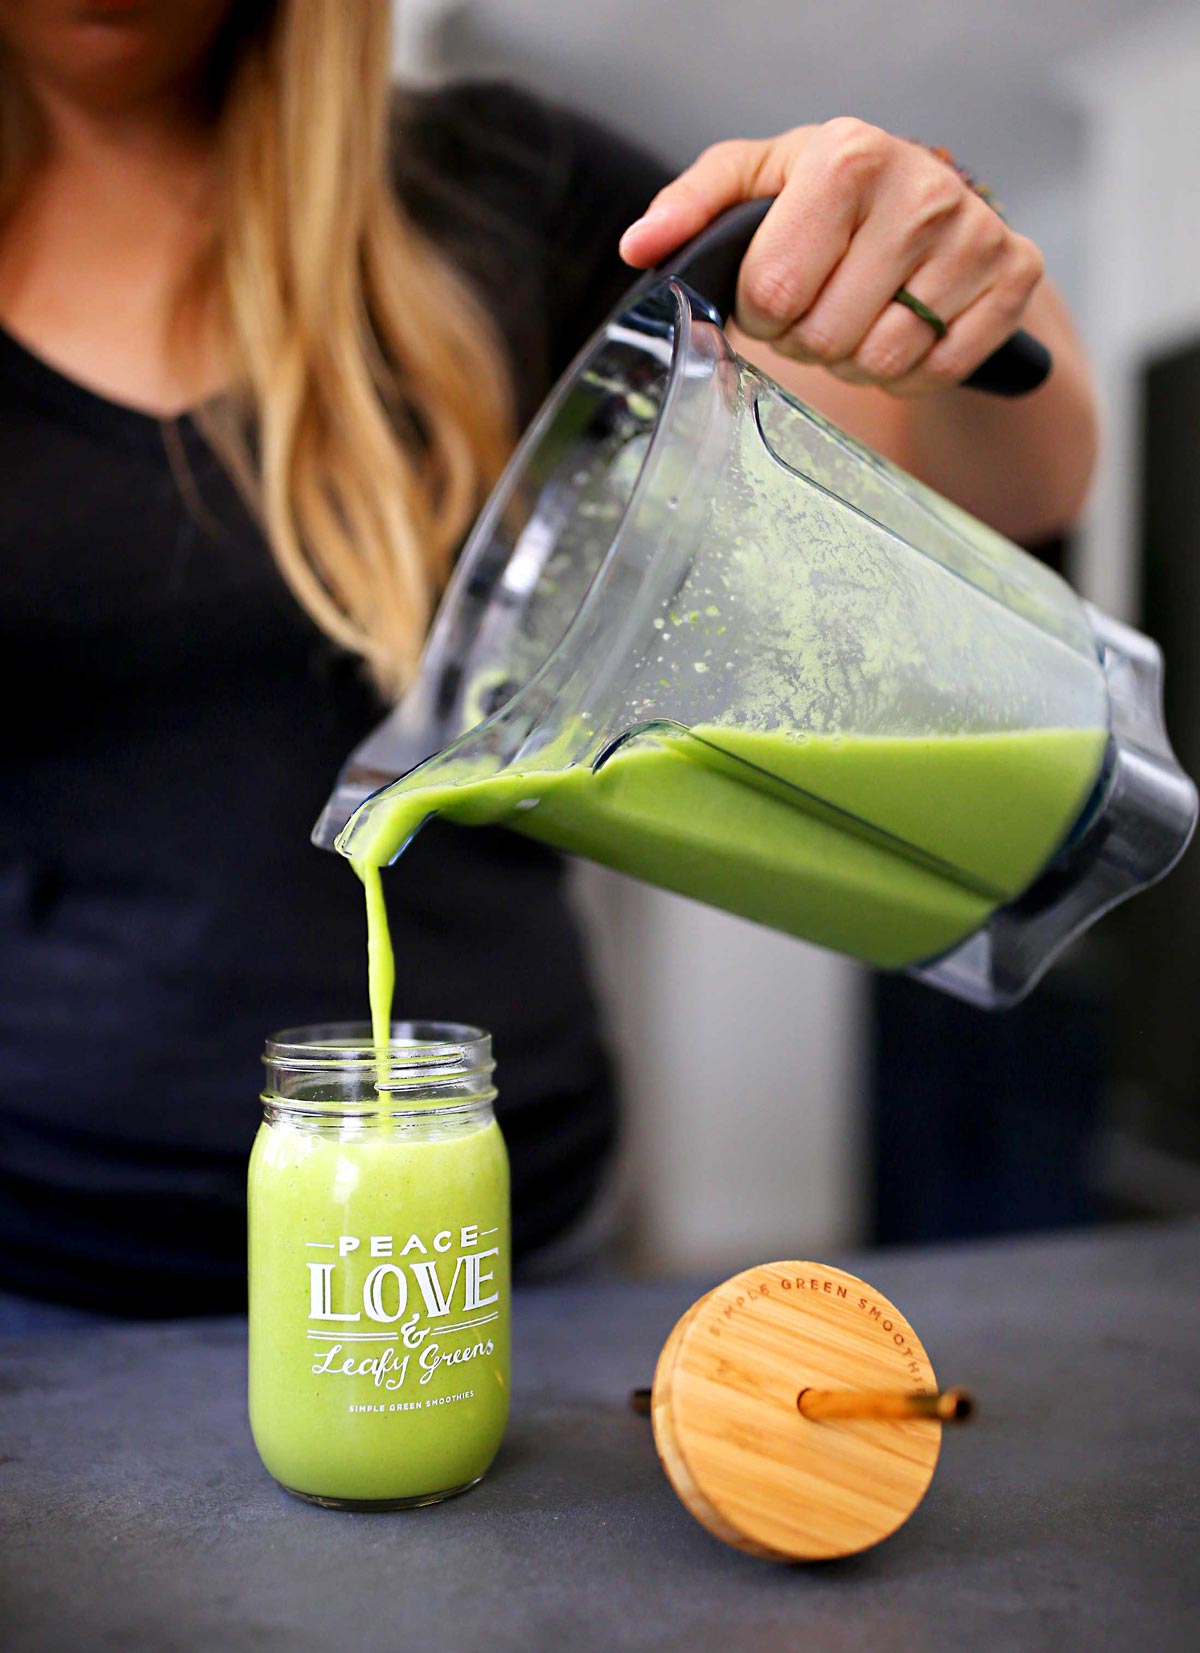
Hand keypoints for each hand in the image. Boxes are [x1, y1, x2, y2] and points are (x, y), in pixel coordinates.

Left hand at [619, 119, 1044, 398]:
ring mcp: (976, 234)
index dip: (761, 313)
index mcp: (847, 156)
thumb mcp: (755, 183)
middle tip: (817, 310)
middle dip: (808, 340)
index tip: (772, 294)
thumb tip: (639, 247)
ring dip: (856, 360)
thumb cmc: (826, 198)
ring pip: (884, 361)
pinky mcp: (1016, 275)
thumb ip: (691, 207)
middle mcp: (921, 188)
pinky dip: (910, 373)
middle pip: (828, 334)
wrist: (926, 200)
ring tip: (858, 319)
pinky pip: (940, 371)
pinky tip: (903, 332)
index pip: (774, 290)